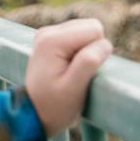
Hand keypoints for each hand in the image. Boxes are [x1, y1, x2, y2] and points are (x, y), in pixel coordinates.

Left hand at [24, 18, 111, 136]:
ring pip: (86, 31)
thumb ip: (88, 62)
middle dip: (92, 50)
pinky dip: (80, 52)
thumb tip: (104, 43)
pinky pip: (79, 37)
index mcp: (52, 40)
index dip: (97, 53)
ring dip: (87, 52)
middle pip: (91, 27)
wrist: (35, 114)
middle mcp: (47, 32)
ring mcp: (48, 34)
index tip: (82, 72)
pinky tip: (68, 68)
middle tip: (77, 73)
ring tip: (71, 72)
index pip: (95, 30)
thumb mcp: (74, 88)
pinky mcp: (52, 40)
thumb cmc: (55, 105)